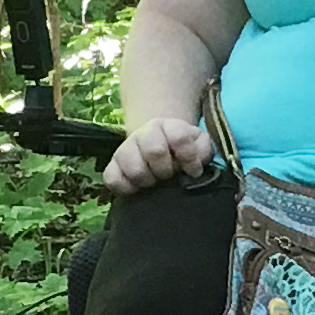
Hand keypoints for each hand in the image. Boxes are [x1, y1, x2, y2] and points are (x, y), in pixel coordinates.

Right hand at [103, 116, 218, 194]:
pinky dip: (126, 188)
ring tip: (154, 182)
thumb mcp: (198, 145)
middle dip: (166, 169)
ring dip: (148, 181)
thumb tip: (195, 166)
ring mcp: (125, 149)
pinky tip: (138, 188)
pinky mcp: (112, 166)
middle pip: (154, 151)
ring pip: (134, 168)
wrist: (158, 148)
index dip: (189, 157)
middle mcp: (144, 134)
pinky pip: (112, 179)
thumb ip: (203, 150)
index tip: (193, 171)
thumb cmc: (181, 150)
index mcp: (167, 125)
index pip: (179, 137)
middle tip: (169, 176)